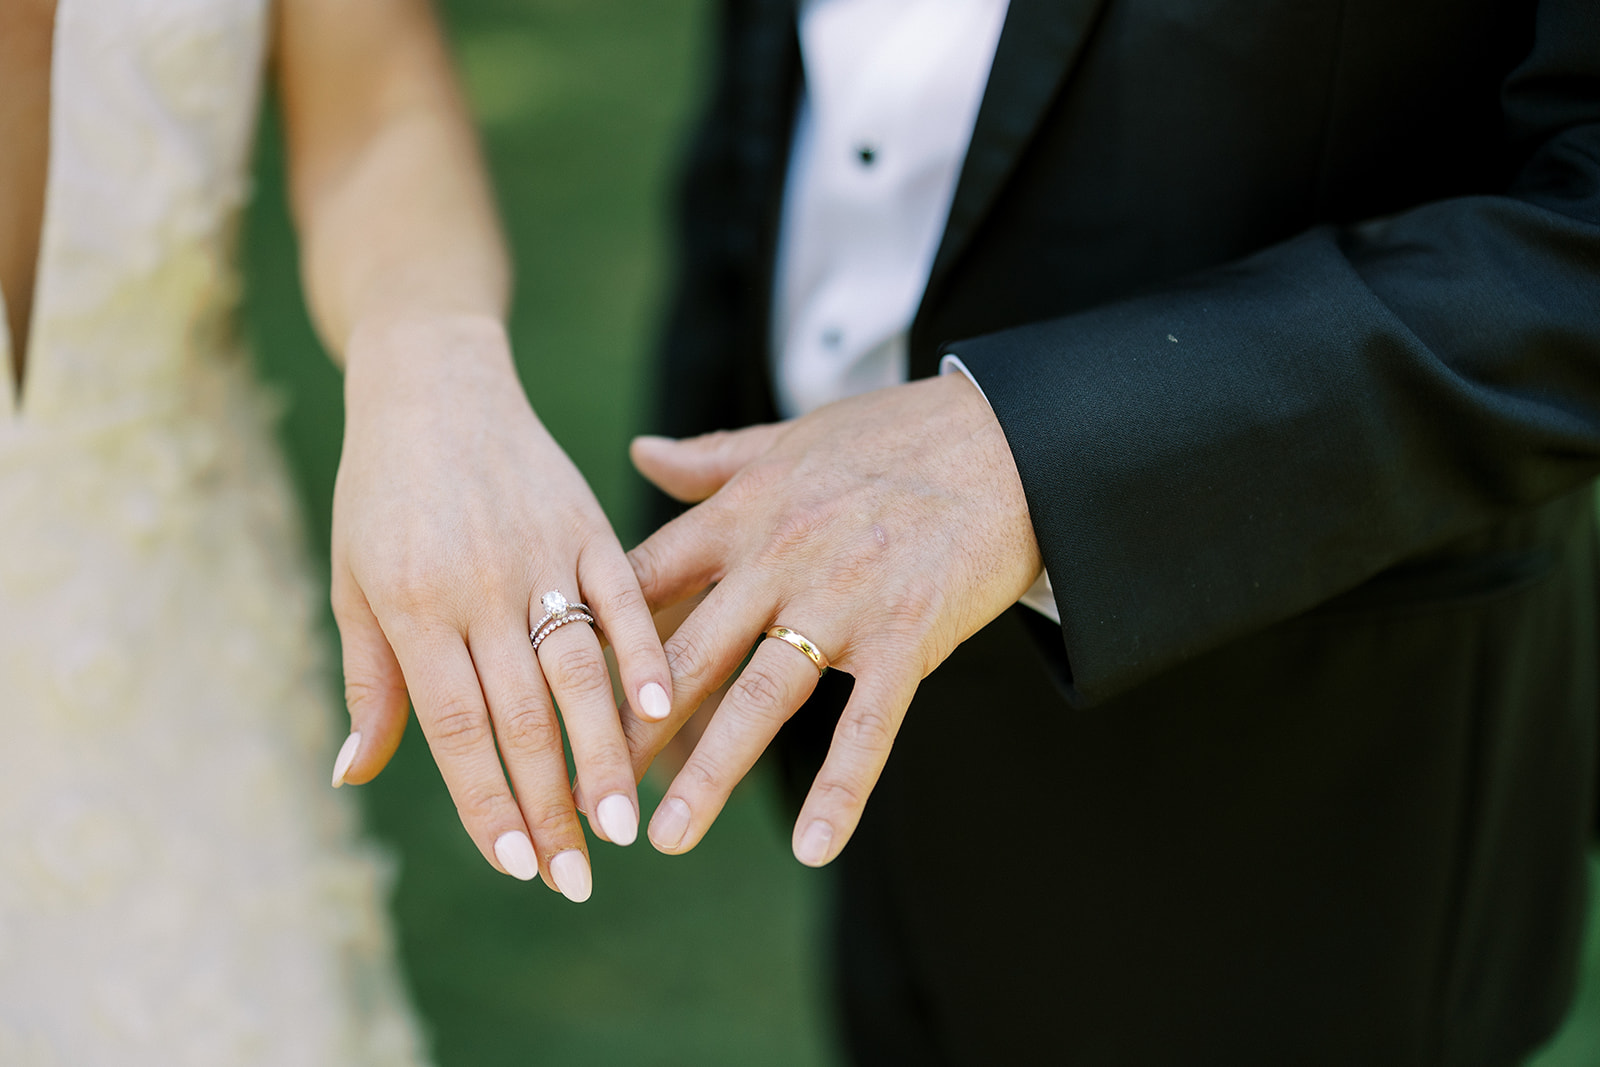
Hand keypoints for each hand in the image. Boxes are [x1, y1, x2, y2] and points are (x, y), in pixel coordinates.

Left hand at [327, 314, 672, 901]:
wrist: (434, 383)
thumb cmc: (380, 493)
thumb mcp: (354, 582)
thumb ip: (368, 680)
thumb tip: (354, 777)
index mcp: (412, 605)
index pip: (455, 728)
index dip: (488, 803)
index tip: (519, 866)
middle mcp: (478, 585)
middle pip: (522, 716)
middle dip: (552, 806)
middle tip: (579, 878)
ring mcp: (540, 552)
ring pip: (580, 670)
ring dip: (607, 753)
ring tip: (629, 823)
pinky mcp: (588, 523)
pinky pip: (625, 599)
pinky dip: (647, 657)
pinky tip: (668, 713)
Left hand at [622, 372, 1042, 866]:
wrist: (1004, 436)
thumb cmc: (891, 436)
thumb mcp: (784, 440)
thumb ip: (708, 462)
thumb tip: (638, 454)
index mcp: (740, 514)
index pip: (645, 588)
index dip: (593, 649)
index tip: (549, 702)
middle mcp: (777, 559)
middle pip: (685, 658)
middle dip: (629, 733)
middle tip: (584, 798)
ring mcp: (842, 598)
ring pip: (760, 698)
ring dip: (710, 773)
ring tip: (667, 838)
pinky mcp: (907, 632)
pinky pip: (868, 723)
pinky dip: (840, 787)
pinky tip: (810, 848)